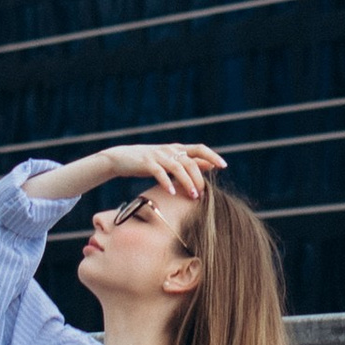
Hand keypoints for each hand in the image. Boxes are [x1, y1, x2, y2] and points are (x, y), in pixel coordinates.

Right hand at [29, 138, 225, 205]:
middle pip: (191, 161)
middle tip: (202, 193)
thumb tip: (210, 165)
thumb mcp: (170, 160)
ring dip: (187, 182)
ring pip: (177, 167)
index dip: (213, 156)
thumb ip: (190, 162)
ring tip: (193, 196)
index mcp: (177, 148)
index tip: (224, 166)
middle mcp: (170, 149)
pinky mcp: (146, 162)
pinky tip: (172, 192)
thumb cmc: (149, 162)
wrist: (121, 158)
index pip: (200, 149)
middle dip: (199, 177)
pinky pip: (159, 172)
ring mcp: (158, 155)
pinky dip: (167, 182)